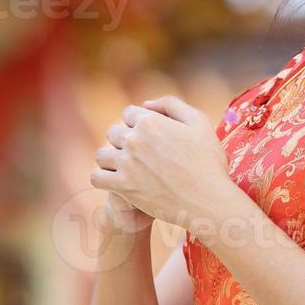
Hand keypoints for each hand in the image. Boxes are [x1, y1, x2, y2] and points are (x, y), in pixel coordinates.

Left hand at [90, 95, 231, 232]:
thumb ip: (172, 104)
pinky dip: (102, 179)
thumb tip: (146, 105)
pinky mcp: (123, 187)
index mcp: (150, 121)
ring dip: (110, 160)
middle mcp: (134, 140)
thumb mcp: (199, 121)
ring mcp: (126, 164)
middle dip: (123, 140)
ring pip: (101, 155)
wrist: (208, 200)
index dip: (137, 123)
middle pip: (113, 133)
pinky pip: (96, 178)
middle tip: (139, 155)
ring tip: (125, 168)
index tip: (148, 136)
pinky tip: (115, 182)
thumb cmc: (208, 162)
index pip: (128, 113)